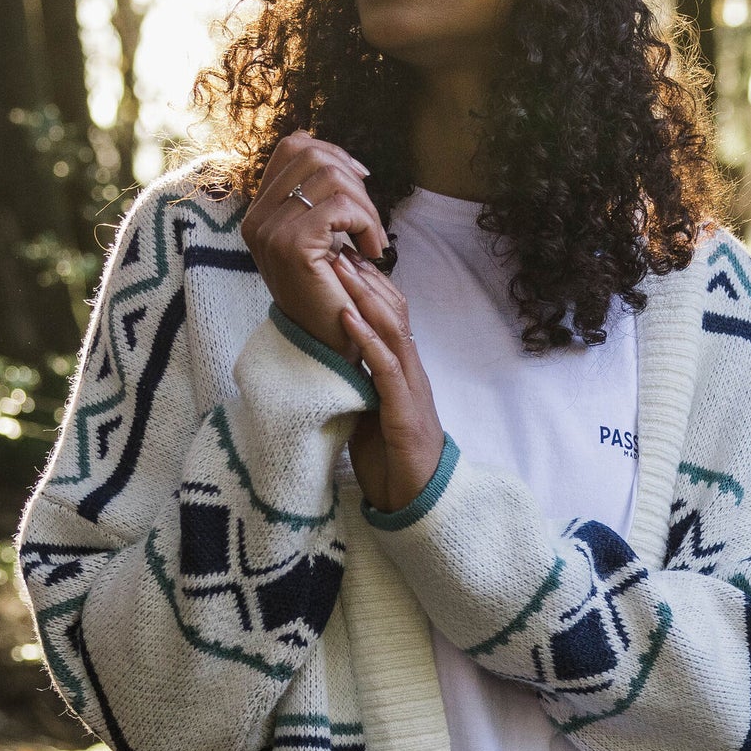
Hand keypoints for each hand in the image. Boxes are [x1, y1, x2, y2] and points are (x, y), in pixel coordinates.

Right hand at [240, 130, 389, 361]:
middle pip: (311, 152)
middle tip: (369, 217)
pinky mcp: (293, 246)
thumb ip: (317, 201)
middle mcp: (257, 220)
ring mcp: (270, 232)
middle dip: (353, 178)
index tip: (361, 181)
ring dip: (365, 205)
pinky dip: (367, 223)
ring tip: (374, 240)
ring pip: (329, 176)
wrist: (326, 348)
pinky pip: (340, 206)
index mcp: (259, 214)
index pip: (293, 147)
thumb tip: (341, 158)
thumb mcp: (319, 240)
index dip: (334, 153)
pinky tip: (373, 249)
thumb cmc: (330, 296)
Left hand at [337, 248, 446, 513]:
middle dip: (367, 279)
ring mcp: (411, 389)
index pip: (393, 317)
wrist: (415, 501)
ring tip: (342, 270)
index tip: (346, 259)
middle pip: (396, 312)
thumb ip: (361, 384)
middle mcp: (411, 372)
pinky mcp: (404, 411)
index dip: (372, 286)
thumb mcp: (371, 412)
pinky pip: (386, 366)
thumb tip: (335, 362)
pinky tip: (346, 316)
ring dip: (365, 297)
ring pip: (393, 330)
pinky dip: (365, 338)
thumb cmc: (392, 461)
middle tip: (341, 248)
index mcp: (403, 372)